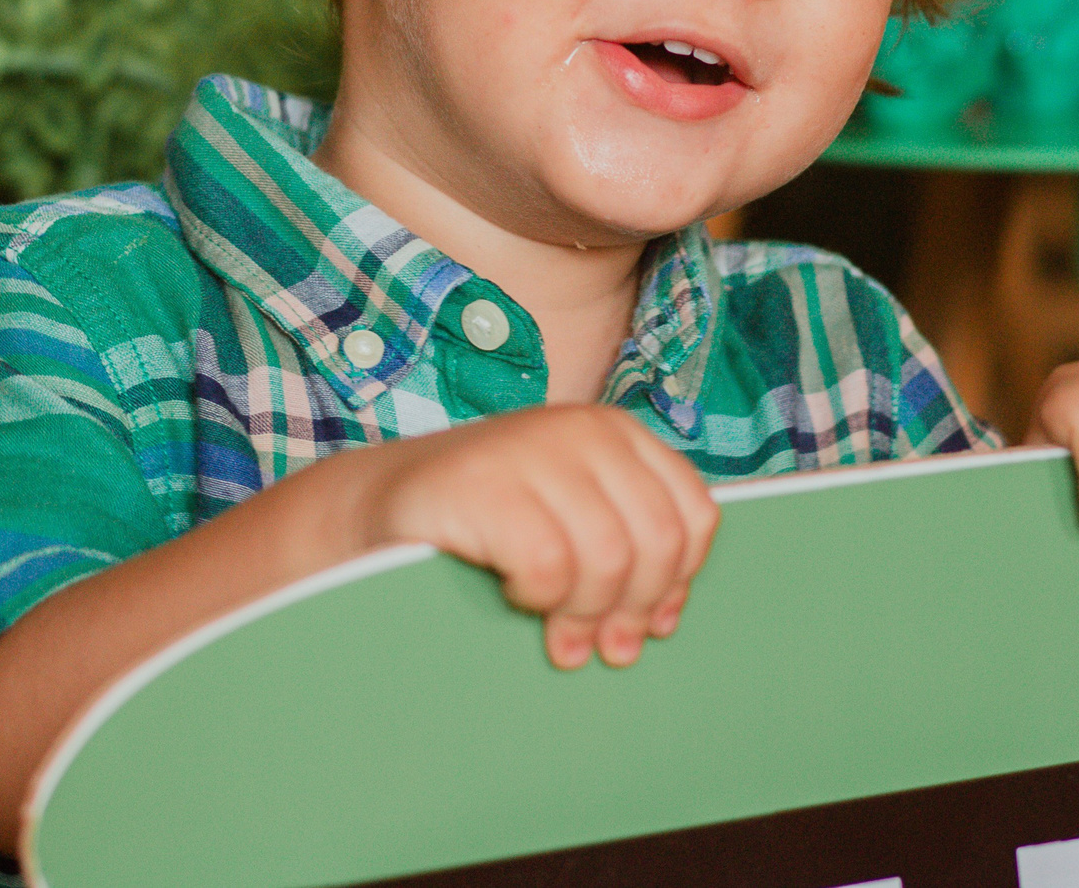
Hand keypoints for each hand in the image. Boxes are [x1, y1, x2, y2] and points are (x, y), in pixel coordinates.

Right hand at [354, 405, 719, 669]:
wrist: (385, 501)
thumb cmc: (489, 520)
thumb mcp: (570, 513)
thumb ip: (624, 541)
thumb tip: (662, 618)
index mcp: (616, 433)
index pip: (693, 513)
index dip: (679, 580)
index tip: (652, 622)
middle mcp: (583, 430)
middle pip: (657, 541)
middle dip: (635, 608)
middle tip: (608, 649)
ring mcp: (533, 450)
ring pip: (609, 557)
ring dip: (588, 614)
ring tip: (566, 642)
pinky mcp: (485, 484)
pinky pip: (548, 564)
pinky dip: (540, 598)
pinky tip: (519, 598)